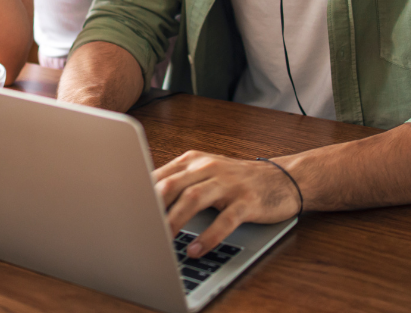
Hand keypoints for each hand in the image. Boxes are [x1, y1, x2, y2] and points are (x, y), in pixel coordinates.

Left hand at [153, 151, 299, 258]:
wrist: (284, 178)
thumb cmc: (238, 180)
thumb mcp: (206, 174)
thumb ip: (179, 183)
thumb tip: (144, 201)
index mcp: (194, 161)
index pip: (160, 175)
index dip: (140, 194)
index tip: (127, 212)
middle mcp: (209, 167)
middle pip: (172, 185)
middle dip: (152, 208)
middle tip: (139, 229)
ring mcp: (229, 183)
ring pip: (194, 199)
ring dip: (175, 221)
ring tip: (163, 241)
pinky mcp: (247, 201)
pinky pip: (225, 220)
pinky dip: (209, 236)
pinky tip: (197, 249)